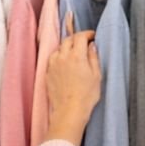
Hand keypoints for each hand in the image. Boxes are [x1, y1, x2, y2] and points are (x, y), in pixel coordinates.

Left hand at [46, 14, 101, 145]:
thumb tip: (92, 46)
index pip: (80, 36)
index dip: (87, 34)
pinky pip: (53, 58)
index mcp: (77, 56)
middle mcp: (63, 57)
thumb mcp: (96, 76)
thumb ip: (94, 58)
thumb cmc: (86, 96)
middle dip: (77, 38)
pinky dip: (59, 56)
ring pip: (59, 48)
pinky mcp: (48, 72)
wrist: (69, 111)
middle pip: (68, 39)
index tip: (93, 36)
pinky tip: (65, 62)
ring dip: (67, 47)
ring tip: (74, 53)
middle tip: (84, 43)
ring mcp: (53, 64)